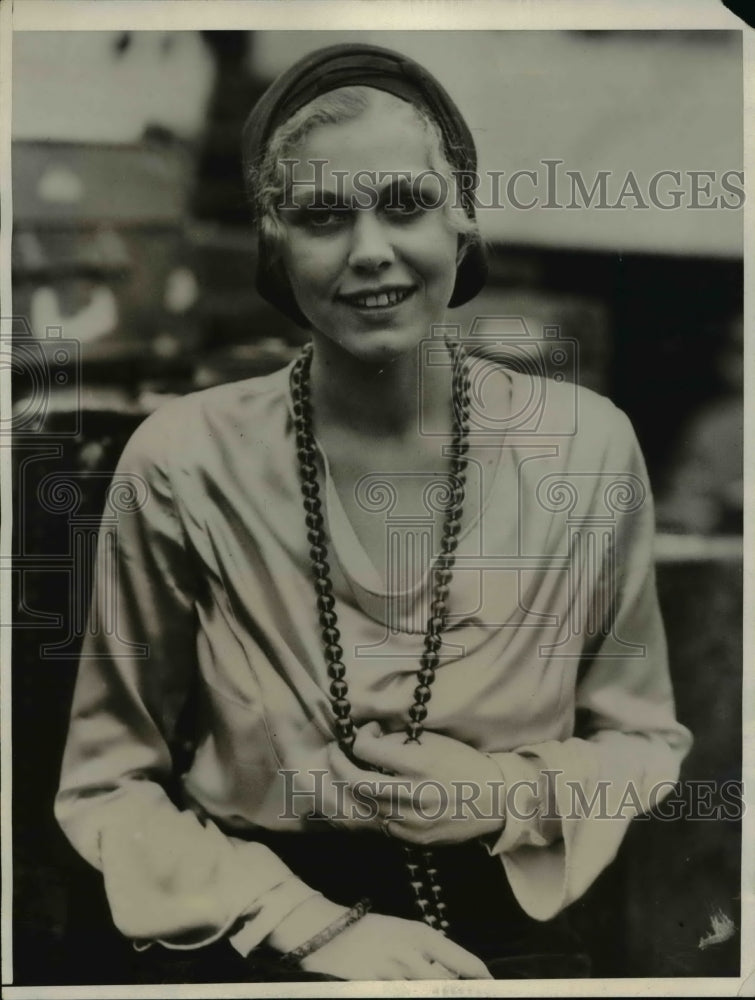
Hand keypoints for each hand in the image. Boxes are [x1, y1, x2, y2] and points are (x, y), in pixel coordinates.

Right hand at [301, 912, 491, 980]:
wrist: (326, 930)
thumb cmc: (370, 931)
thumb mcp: (403, 932)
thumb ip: (428, 952)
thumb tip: (454, 975)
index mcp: (420, 934)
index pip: (461, 960)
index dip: (479, 976)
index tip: (491, 985)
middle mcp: (410, 952)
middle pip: (446, 983)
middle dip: (454, 990)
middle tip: (463, 992)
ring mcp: (391, 971)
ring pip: (425, 992)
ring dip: (429, 991)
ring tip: (425, 985)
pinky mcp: (373, 985)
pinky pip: (398, 996)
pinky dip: (405, 993)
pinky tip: (406, 990)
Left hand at [326, 722, 506, 845]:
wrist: (495, 801)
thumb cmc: (464, 764)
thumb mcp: (435, 742)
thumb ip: (399, 741)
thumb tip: (369, 737)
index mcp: (420, 765)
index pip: (369, 750)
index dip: (360, 737)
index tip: (365, 732)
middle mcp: (413, 796)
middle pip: (357, 782)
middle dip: (338, 763)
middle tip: (334, 751)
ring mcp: (411, 823)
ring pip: (363, 807)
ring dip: (349, 788)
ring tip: (346, 773)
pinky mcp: (412, 840)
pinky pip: (379, 824)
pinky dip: (369, 808)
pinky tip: (368, 796)